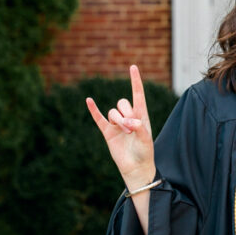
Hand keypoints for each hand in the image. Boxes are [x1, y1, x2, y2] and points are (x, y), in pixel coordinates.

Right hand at [85, 64, 154, 187]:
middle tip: (132, 128)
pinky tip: (89, 100)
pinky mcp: (108, 132)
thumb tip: (130, 121)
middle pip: (123, 103)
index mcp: (141, 115)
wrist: (136, 167)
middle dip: (126, 114)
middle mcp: (128, 117)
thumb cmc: (145, 152)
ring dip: (119, 120)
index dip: (135, 80)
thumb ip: (140, 127)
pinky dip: (93, 109)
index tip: (133, 67)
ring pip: (113, 112)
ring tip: (126, 132)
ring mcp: (117, 124)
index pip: (138, 94)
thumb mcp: (146, 139)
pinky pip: (99, 118)